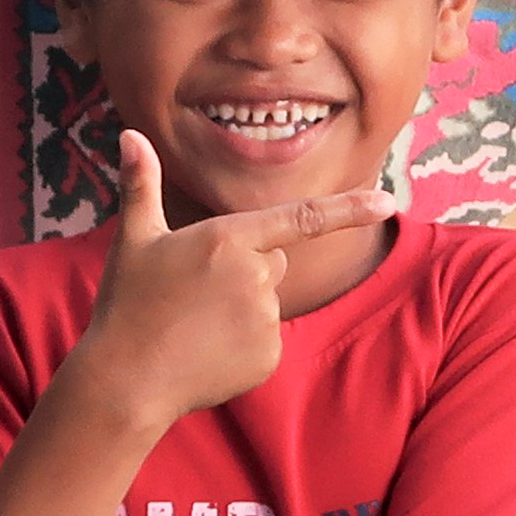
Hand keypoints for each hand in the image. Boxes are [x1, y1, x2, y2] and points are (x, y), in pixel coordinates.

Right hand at [68, 131, 391, 424]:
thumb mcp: (134, 240)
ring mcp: (266, 320)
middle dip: (247, 269)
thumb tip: (131, 134)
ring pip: (269, 301)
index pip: (302, 219)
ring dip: (242, 307)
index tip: (389, 200)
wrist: (125, 381)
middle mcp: (256, 277)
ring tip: (194, 324)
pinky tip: (207, 351)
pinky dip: (243, 344)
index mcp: (229, 239)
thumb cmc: (126, 305)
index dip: (350, 208)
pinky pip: (267, 338)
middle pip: (275, 261)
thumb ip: (141, 184)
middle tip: (196, 291)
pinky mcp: (268, 357)